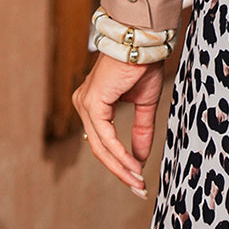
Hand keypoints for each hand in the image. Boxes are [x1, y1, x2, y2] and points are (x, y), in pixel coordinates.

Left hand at [72, 51, 165, 196]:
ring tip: (138, 180)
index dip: (120, 163)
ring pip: (100, 146)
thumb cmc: (143, 64)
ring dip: (121, 167)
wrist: (143, 41)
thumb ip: (141, 130)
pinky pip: (104, 136)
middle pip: (99, 149)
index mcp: (93, 104)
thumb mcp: (144, 103)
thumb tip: (140, 158)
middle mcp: (84, 105)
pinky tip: (132, 164)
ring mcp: (85, 104)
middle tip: (138, 188)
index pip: (103, 142)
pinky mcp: (92, 102)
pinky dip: (119, 153)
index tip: (137, 179)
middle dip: (120, 171)